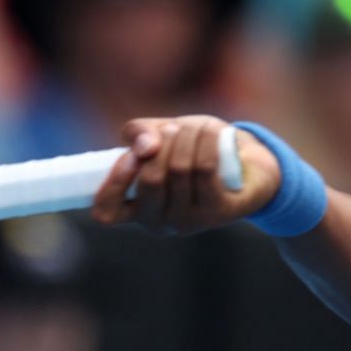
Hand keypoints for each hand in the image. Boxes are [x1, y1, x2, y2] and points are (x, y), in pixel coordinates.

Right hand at [89, 116, 279, 234]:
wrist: (245, 163)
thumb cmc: (192, 150)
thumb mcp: (158, 135)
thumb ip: (139, 134)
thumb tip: (146, 147)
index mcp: (135, 209)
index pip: (106, 213)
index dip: (113, 183)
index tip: (130, 156)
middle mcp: (158, 222)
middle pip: (150, 180)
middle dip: (162, 143)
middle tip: (174, 129)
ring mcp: (189, 222)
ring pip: (180, 170)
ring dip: (187, 137)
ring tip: (195, 127)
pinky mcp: (219, 213)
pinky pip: (206, 169)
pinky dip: (207, 142)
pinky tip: (212, 131)